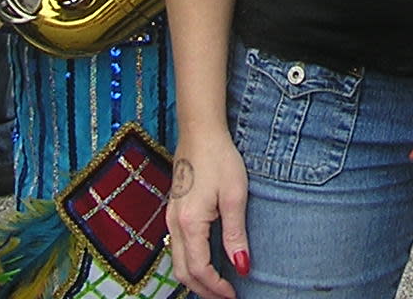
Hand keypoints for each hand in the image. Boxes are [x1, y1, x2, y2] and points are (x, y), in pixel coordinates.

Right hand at [166, 132, 250, 298]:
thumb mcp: (235, 196)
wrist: (200, 131)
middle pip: (183, 272)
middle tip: (225, 297)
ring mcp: (171, 218)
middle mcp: (174, 224)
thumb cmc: (219, 159)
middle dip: (203, 290)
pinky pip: (177, 247)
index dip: (217, 287)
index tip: (234, 294)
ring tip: (217, 285)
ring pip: (177, 262)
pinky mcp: (173, 211)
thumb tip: (242, 266)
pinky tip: (206, 262)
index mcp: (190, 223)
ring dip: (195, 279)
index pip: (200, 269)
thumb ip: (235, 234)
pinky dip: (190, 263)